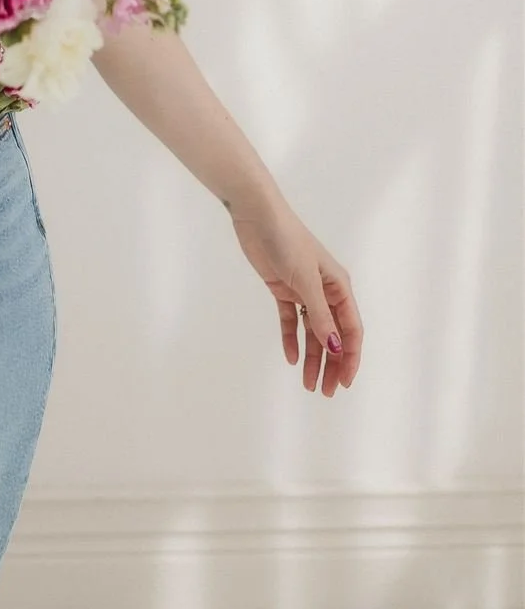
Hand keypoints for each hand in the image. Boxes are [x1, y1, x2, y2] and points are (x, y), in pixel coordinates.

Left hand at [226, 193, 362, 396]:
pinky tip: (291, 359)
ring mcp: (303, 291)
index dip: (350, 358)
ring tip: (308, 385)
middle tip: (326, 392)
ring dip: (312, 358)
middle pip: (333, 335)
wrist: (257, 216)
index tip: (345, 383)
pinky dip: (291, 339)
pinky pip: (290, 321)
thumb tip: (336, 349)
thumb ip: (321, 317)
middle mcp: (325, 291)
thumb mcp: (307, 282)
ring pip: (312, 332)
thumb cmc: (287, 241)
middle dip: (332, 365)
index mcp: (339, 287)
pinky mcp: (282, 289)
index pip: (351, 330)